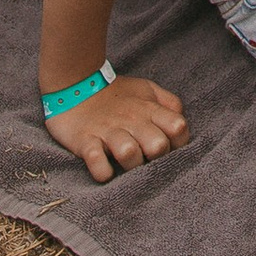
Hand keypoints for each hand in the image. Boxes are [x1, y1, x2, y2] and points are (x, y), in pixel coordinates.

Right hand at [45, 73, 186, 181]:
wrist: (74, 85)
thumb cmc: (116, 94)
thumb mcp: (146, 90)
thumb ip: (168, 103)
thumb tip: (181, 121)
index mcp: (149, 109)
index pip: (178, 127)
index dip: (179, 143)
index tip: (168, 149)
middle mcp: (132, 120)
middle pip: (158, 146)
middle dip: (155, 158)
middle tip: (146, 159)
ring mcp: (108, 131)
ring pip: (129, 154)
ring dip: (130, 166)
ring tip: (124, 164)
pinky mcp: (85, 141)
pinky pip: (96, 161)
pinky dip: (102, 171)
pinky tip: (105, 170)